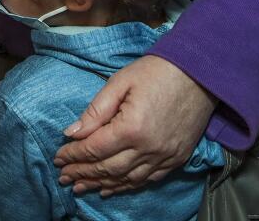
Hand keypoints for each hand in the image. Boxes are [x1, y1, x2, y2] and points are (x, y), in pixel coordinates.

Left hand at [54, 55, 215, 196]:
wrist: (200, 73)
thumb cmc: (157, 71)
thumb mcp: (120, 82)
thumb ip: (95, 111)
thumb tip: (71, 133)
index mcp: (131, 127)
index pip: (94, 149)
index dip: (73, 155)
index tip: (58, 157)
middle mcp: (148, 148)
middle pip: (107, 168)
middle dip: (82, 173)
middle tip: (64, 177)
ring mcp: (165, 156)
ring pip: (126, 179)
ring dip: (101, 184)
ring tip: (81, 187)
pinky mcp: (177, 158)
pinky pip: (147, 180)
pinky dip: (127, 185)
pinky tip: (112, 187)